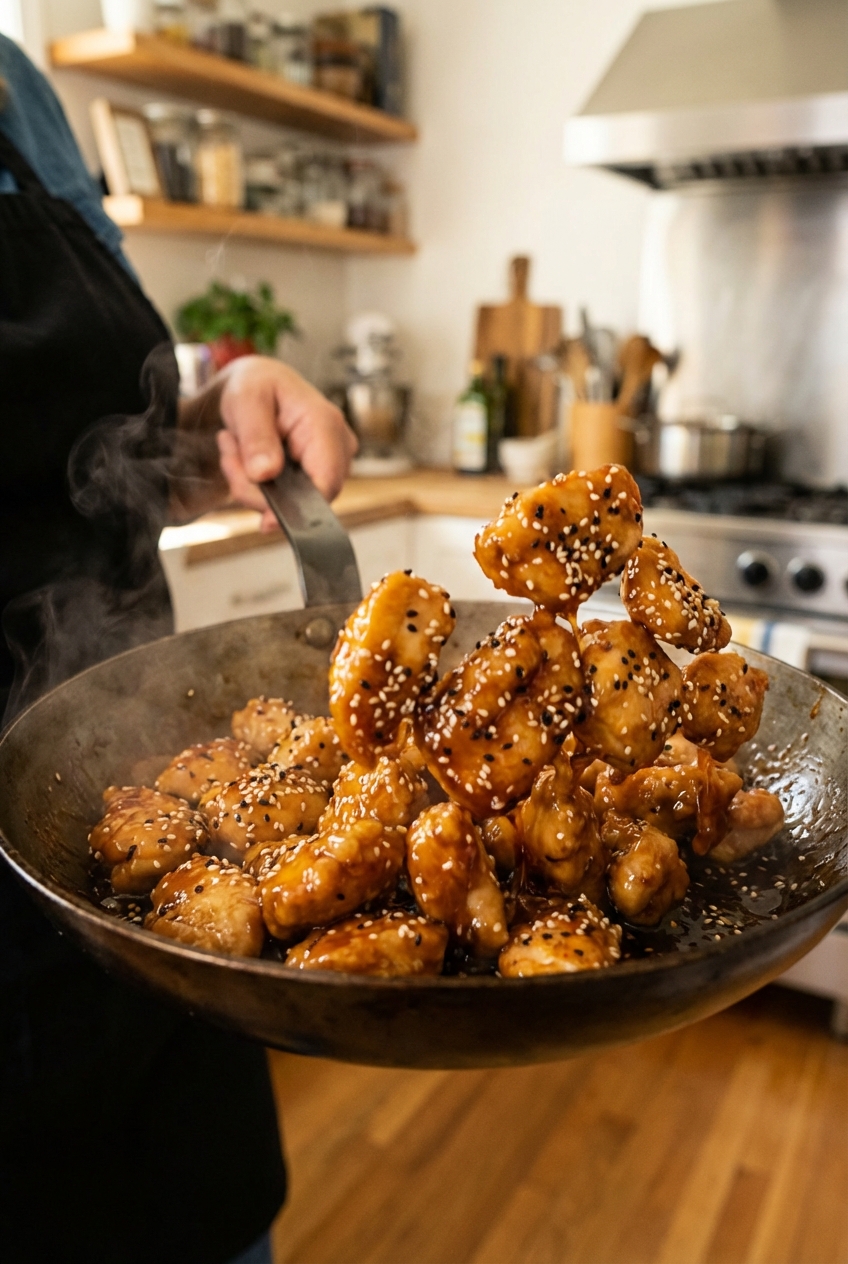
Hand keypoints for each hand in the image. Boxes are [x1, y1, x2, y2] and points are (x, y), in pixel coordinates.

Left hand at [214, 356, 356, 527]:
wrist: (259, 386)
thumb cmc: (257, 387)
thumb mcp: (246, 400)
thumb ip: (256, 437)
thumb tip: (265, 473)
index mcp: (325, 424)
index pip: (326, 482)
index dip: (298, 508)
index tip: (265, 521)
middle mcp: (337, 446)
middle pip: (306, 498)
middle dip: (258, 489)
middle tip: (230, 457)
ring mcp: (330, 464)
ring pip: (292, 503)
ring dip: (253, 487)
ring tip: (235, 450)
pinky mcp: (316, 476)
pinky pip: (287, 500)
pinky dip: (259, 488)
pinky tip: (249, 461)